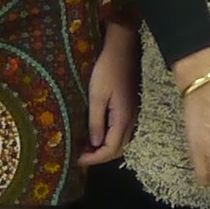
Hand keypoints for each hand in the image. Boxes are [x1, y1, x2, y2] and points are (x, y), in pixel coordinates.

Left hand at [78, 22, 139, 165]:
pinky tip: (96, 133)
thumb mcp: (97, 96)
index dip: (94, 158)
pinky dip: (108, 138)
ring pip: (120, 141)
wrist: (122, 48)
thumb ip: (96, 121)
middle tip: (79, 155)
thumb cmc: (107, 69)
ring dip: (103, 148)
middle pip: (117, 149)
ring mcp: (132, 113)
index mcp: (123, 119)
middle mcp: (131, 120)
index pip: (110, 149)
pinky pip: (120, 130)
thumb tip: (95, 144)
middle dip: (98, 156)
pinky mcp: (130, 107)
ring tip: (85, 147)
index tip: (76, 160)